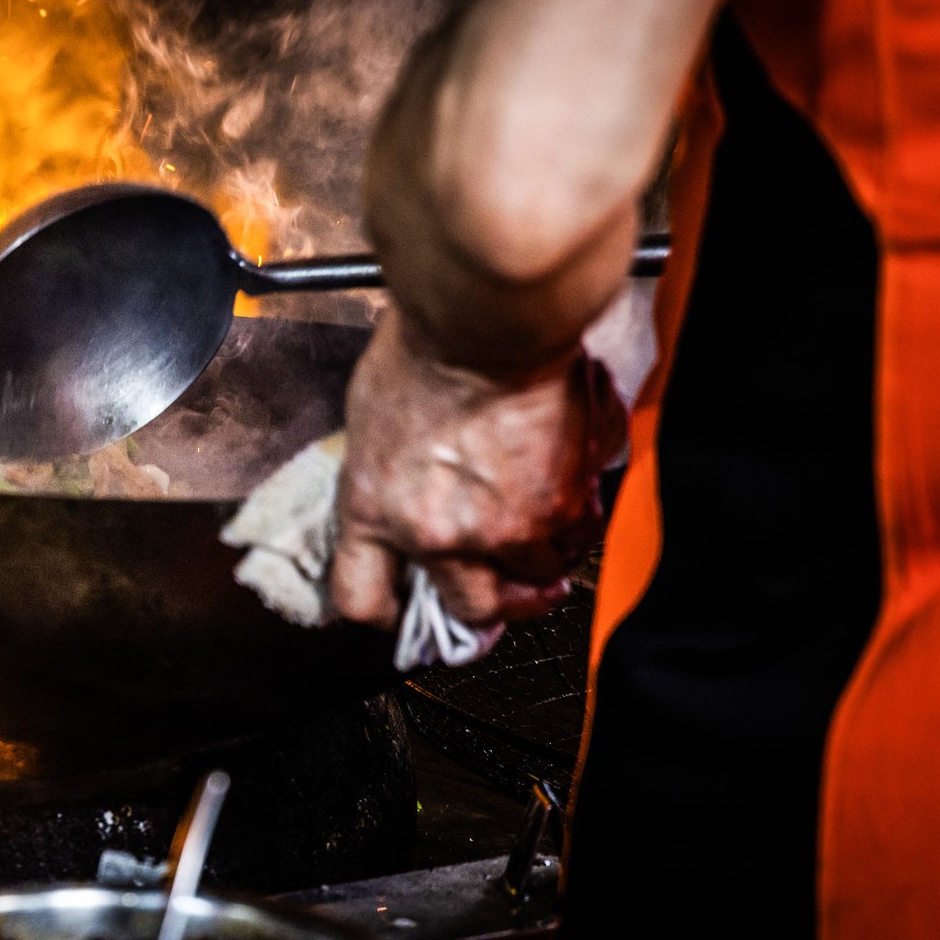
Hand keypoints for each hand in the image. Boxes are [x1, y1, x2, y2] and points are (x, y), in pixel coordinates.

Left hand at [330, 308, 626, 628]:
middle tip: (507, 589)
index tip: (406, 606)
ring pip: (533, 580)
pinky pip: (576, 538)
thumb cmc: (424, 351)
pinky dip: (577, 523)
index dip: (387, 612)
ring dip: (540, 561)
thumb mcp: (372, 422)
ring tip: (543, 531)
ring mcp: (498, 530)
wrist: (484, 326)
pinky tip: (573, 492)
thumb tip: (408, 492)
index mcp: (372, 513)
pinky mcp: (556, 509)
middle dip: (492, 604)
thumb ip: (388, 476)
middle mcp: (432, 536)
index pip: (362, 600)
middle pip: (470, 611)